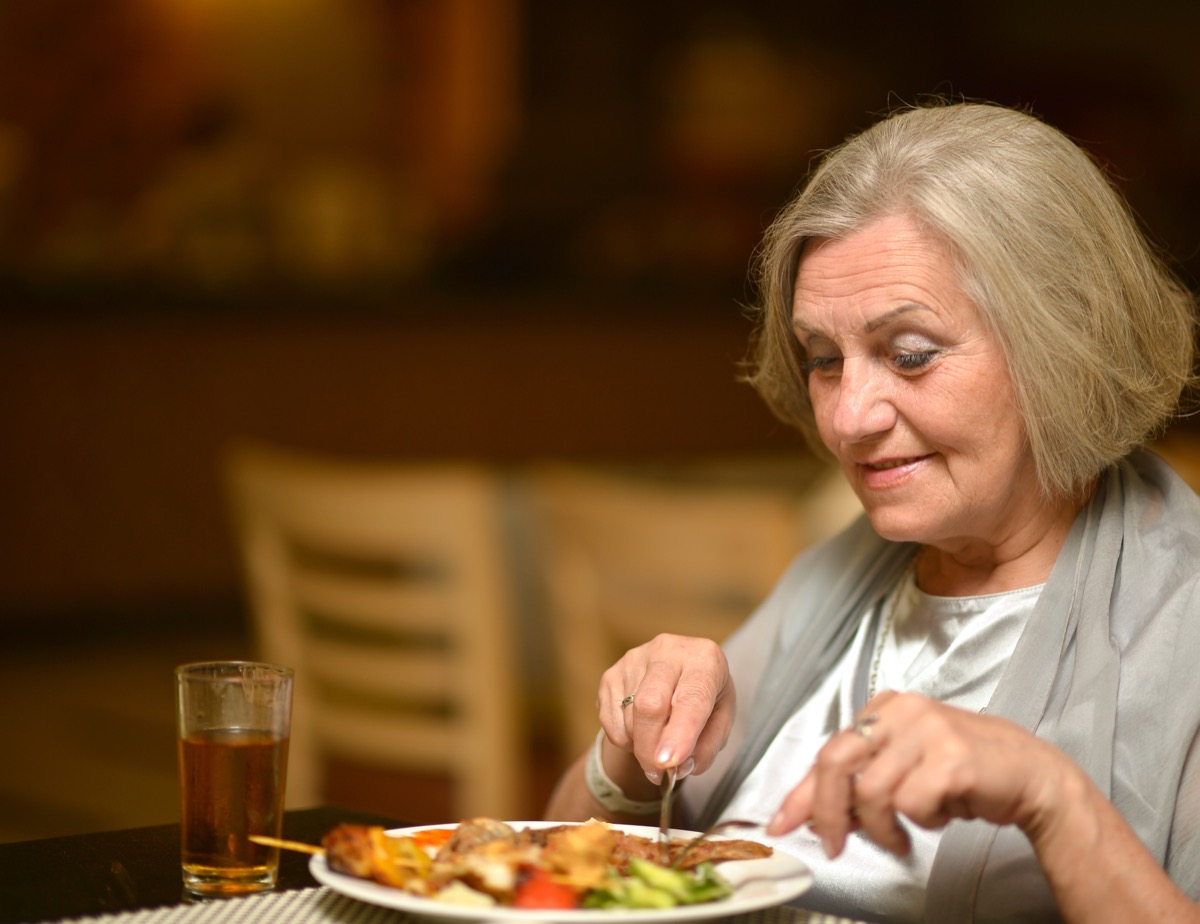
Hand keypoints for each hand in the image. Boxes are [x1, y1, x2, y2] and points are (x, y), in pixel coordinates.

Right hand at [598, 633, 734, 783]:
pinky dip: (625, 739)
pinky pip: (609, 720)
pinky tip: (641, 731)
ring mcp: (634, 660)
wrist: (682, 670)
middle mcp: (667, 651)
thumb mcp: (722, 719)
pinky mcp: (611, 673)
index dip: (679, 733)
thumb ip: (707, 747)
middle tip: (658, 773)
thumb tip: (681, 766)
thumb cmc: (706, 695)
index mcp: (704, 658)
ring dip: (641, 746)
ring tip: (658, 742)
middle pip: (649, 705)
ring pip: (628, 718)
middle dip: (650, 748)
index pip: (690, 698)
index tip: (669, 763)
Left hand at [768, 691, 1067, 857]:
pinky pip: (911, 803)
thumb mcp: (903, 769)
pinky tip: (937, 818)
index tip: (781, 823)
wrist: (1030, 774)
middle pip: (836, 762)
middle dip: (826, 812)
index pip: (827, 750)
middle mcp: (902, 710)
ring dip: (881, 828)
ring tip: (900, 837)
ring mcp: (928, 729)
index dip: (801, 792)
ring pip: (871, 791)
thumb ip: (859, 782)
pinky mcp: (952, 757)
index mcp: (885, 707)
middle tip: (833, 845)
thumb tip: (810, 812)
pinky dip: (919, 823)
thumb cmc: (963, 772)